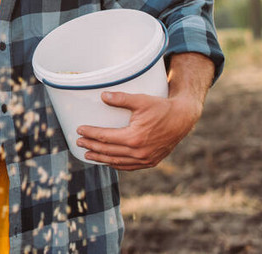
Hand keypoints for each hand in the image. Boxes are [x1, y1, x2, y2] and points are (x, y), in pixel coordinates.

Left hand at [74, 90, 202, 169]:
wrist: (182, 119)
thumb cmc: (161, 108)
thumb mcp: (141, 100)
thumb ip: (121, 98)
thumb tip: (102, 95)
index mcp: (134, 138)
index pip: (105, 137)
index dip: (91, 134)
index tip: (79, 130)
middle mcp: (139, 152)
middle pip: (108, 151)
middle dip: (91, 146)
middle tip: (78, 142)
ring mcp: (145, 159)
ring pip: (117, 162)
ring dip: (101, 158)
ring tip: (88, 154)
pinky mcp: (151, 161)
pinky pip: (129, 166)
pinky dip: (116, 164)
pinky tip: (108, 161)